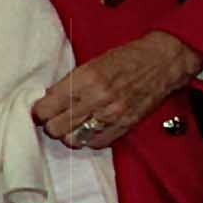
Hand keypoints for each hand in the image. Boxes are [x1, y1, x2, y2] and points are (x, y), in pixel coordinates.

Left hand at [33, 30, 198, 148]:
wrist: (163, 60)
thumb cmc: (127, 58)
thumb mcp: (92, 63)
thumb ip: (69, 84)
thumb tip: (47, 102)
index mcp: (85, 79)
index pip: (46, 108)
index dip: (39, 111)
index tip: (40, 110)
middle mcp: (97, 99)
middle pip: (55, 128)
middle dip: (51, 124)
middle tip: (55, 117)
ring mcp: (112, 115)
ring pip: (72, 139)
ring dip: (68, 133)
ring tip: (72, 123)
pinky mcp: (125, 125)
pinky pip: (95, 143)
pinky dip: (88, 139)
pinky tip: (90, 128)